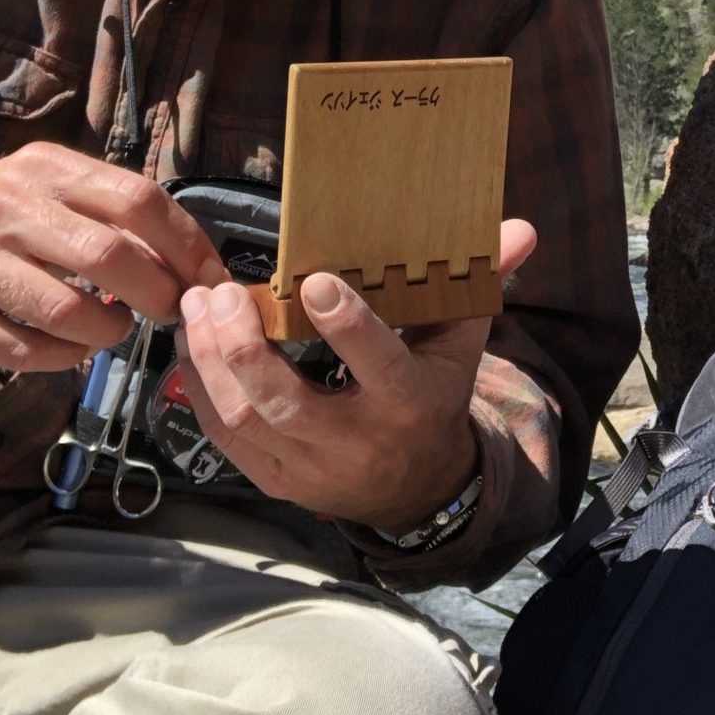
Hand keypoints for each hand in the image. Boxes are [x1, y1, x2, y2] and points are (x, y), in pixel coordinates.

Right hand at [0, 142, 224, 370]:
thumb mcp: (51, 187)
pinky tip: (66, 347)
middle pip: (109, 256)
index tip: (212, 280)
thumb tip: (199, 265)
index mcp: (42, 166)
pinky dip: (60, 358)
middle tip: (169, 313)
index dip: (188, 246)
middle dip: (157, 295)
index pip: (139, 201)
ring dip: (108, 334)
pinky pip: (21, 352)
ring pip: (67, 312)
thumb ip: (116, 213)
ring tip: (112, 330)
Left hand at [173, 219, 538, 534]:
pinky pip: (223, 438)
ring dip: (212, 361)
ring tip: (196, 306)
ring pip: (245, 420)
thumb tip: (523, 226)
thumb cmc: (432, 396)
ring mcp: (308, 468)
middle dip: (247, 346)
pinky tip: (191, 343)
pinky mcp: (273, 479)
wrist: (414, 489)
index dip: (348, 327)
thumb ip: (480, 282)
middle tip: (222, 292)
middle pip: (287, 403)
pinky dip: (200, 388)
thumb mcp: (460, 344)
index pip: (379, 366)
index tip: (314, 281)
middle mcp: (355, 444)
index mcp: (409, 404)